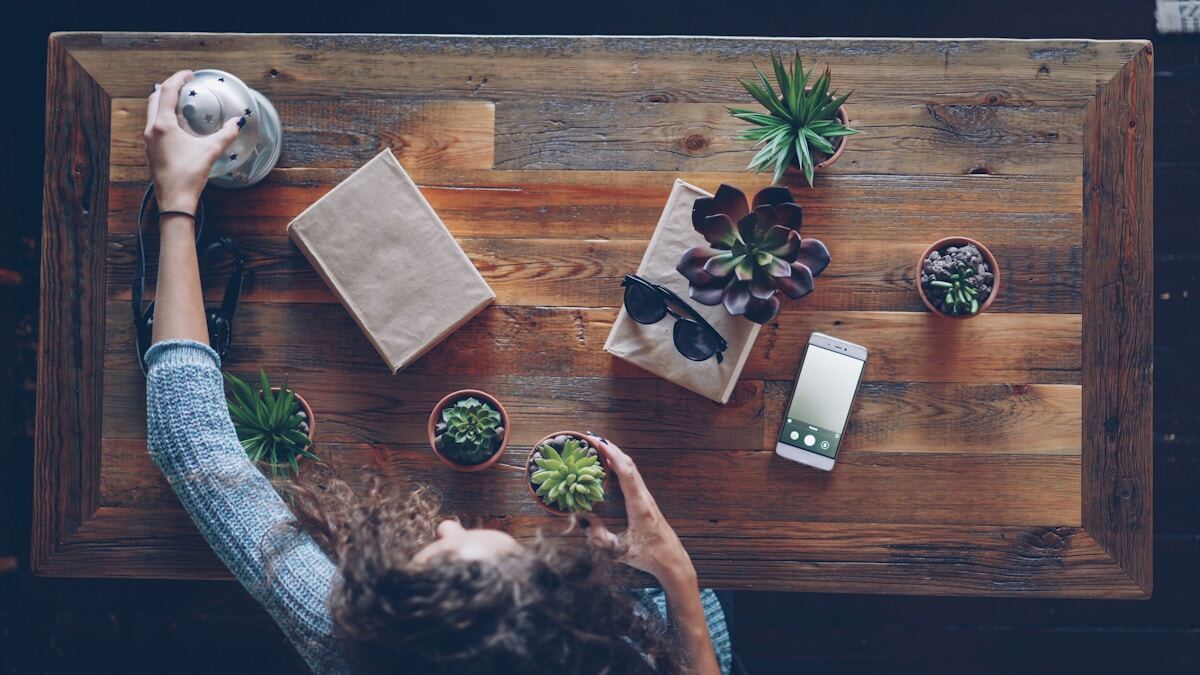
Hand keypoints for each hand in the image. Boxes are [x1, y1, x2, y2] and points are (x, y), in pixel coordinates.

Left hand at [144, 70, 240, 213]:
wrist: (175, 200)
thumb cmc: (189, 176)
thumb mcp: (211, 151)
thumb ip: (226, 134)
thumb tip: (238, 122)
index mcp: (163, 125)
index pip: (167, 91)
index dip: (178, 79)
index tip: (189, 74)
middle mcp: (151, 130)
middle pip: (155, 98)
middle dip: (169, 87)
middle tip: (184, 84)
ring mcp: (149, 140)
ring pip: (152, 111)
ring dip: (164, 101)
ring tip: (180, 100)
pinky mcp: (151, 150)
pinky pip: (154, 125)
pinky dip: (164, 116)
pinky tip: (177, 124)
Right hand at [580, 434, 696, 588]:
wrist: (672, 561)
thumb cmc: (648, 557)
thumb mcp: (618, 551)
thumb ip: (598, 537)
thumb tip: (581, 518)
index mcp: (639, 506)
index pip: (626, 472)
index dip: (612, 454)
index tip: (597, 442)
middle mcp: (644, 497)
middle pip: (629, 464)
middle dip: (611, 448)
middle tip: (591, 437)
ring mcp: (647, 498)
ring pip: (631, 469)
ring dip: (616, 456)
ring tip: (597, 447)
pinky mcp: (646, 502)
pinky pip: (632, 478)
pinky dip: (620, 467)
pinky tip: (609, 467)